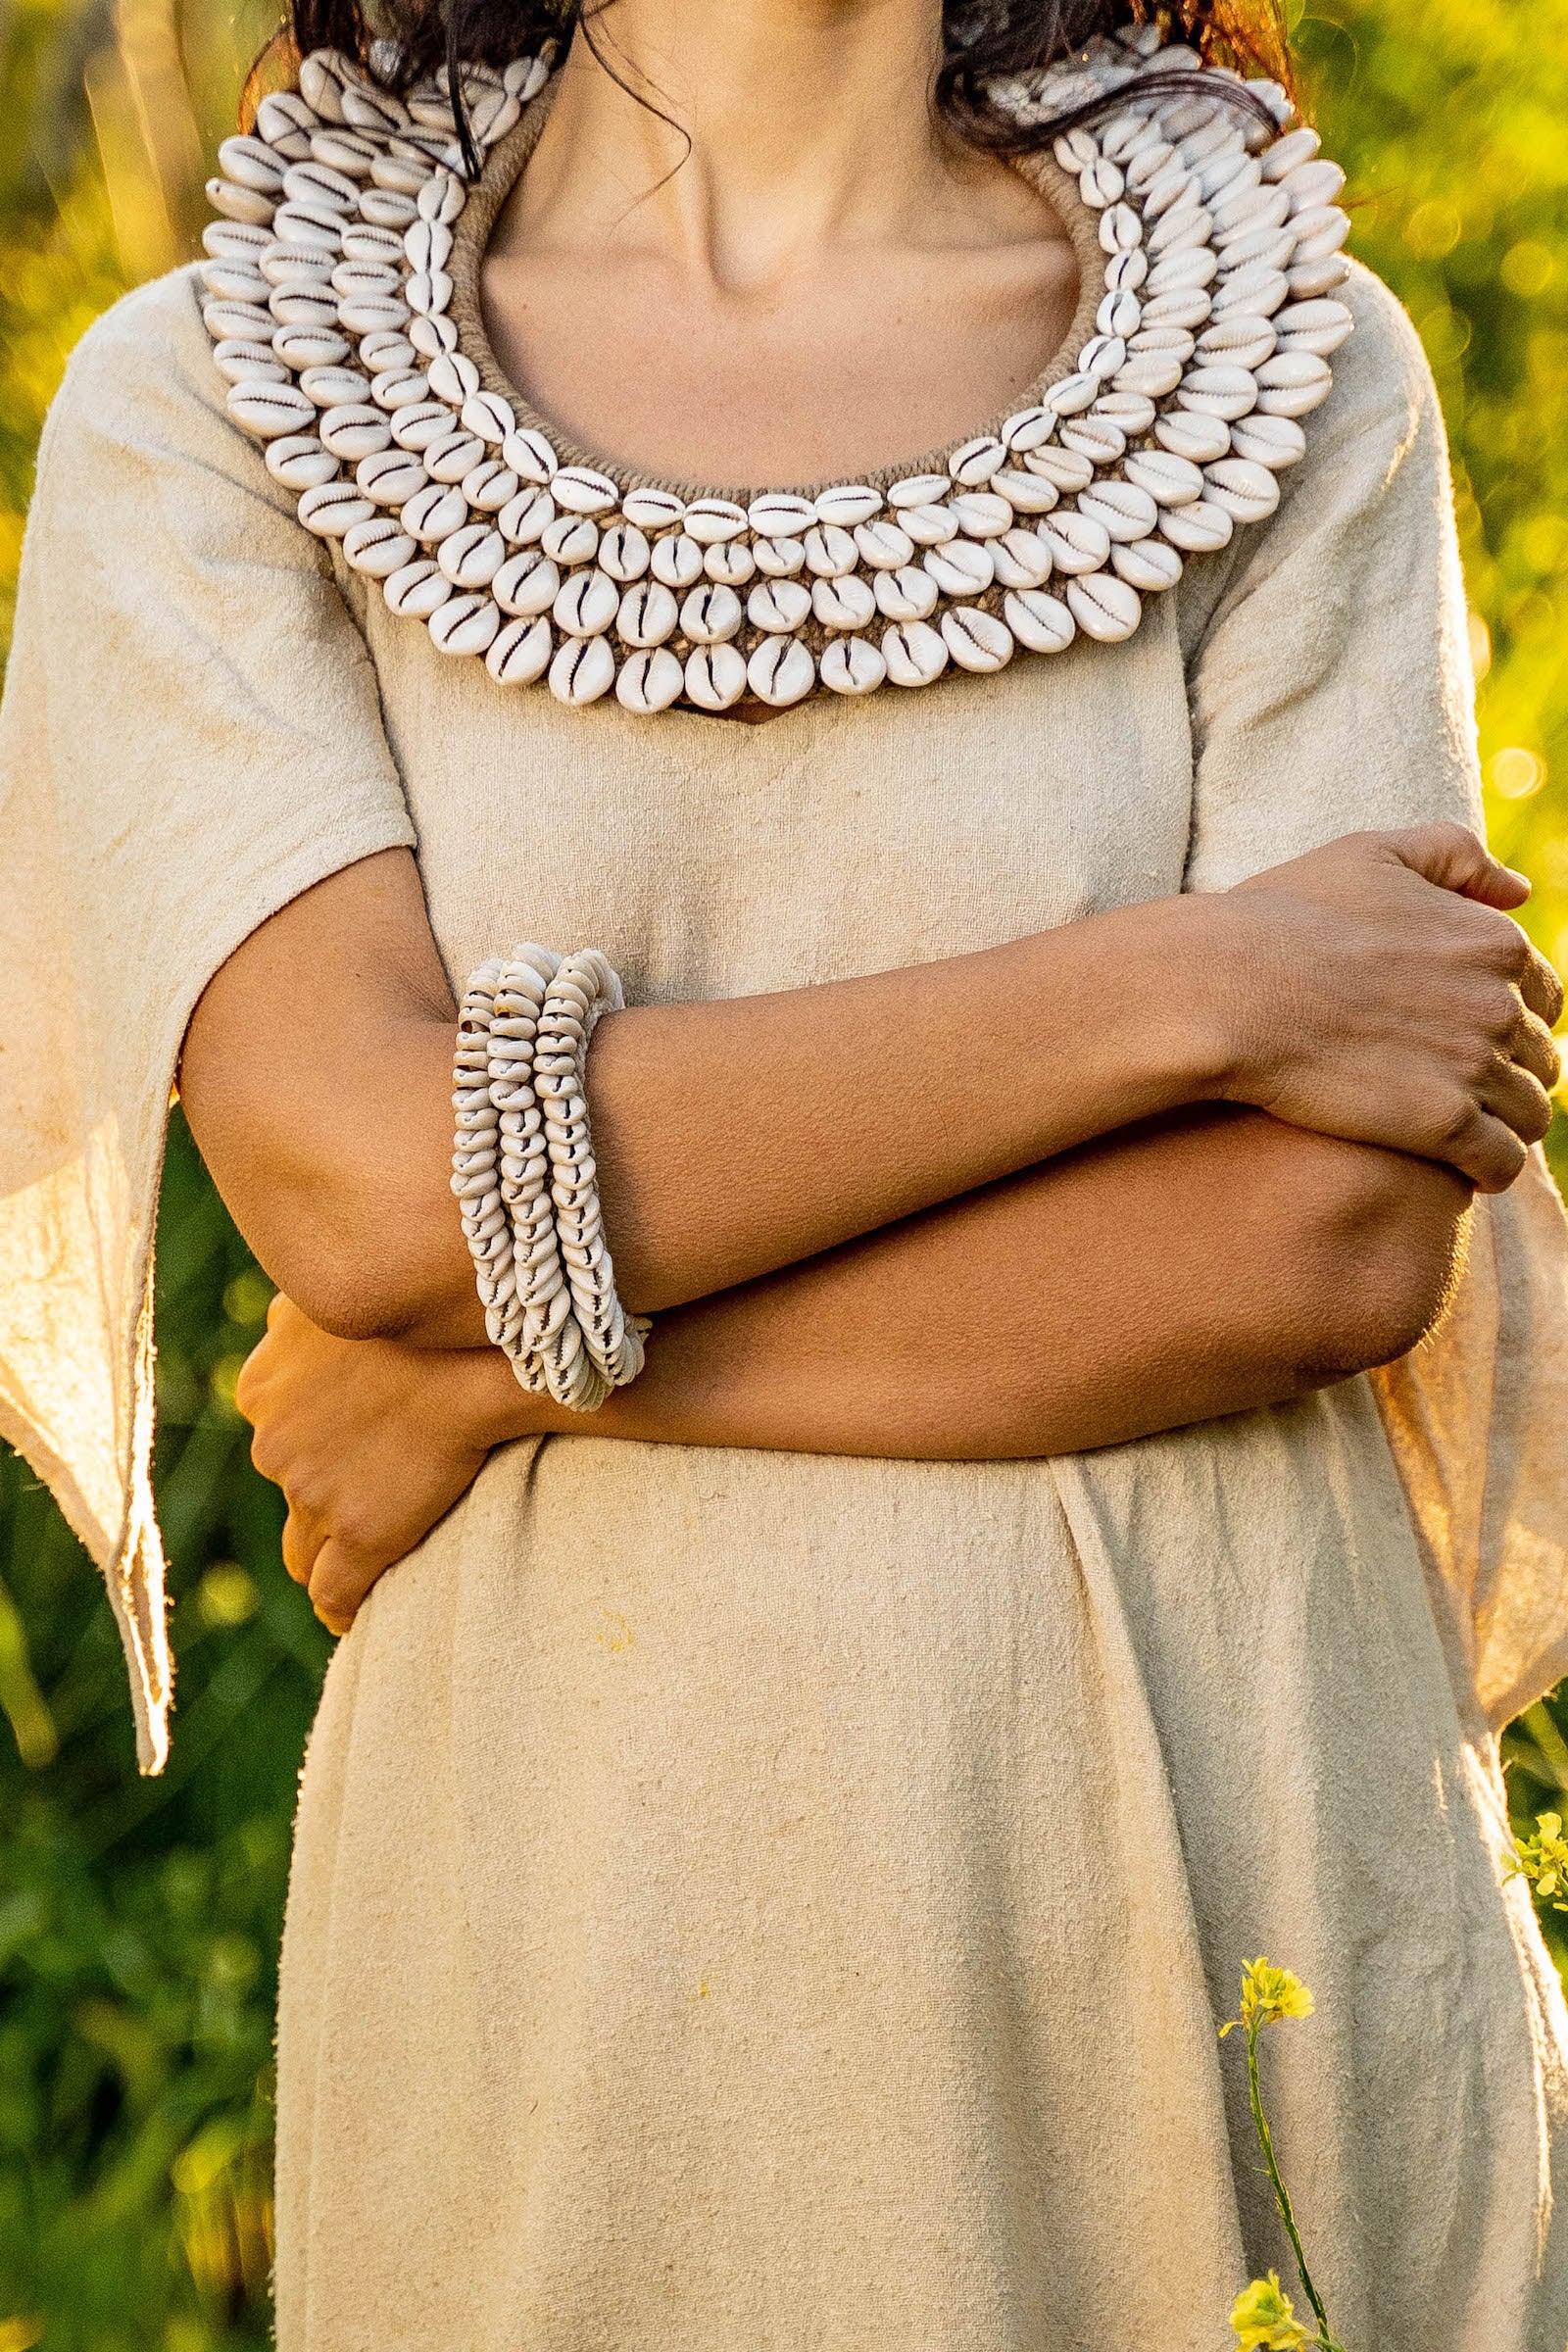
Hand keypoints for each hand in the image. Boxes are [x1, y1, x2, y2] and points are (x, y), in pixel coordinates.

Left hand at [234, 1296, 502, 1633]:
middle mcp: (274, 1443)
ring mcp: (312, 1492)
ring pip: (302, 1548)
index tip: (344, 1456)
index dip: (311, 1450)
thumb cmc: (422, 1304)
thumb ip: (300, 1314)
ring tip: (358, 1565)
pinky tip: (354, 1617)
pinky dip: (342, 1609)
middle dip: (321, 1500)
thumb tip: (282, 1317)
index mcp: (262, 1386)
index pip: (274, 1434)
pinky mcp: (360, 1534)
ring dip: (327, 1555)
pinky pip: (335, 1593)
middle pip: (289, 1491)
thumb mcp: (335, 1289)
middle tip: (368, 1502)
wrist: (481, 1344)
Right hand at [1209, 823, 1561, 1191]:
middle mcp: (1499, 1002)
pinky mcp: (1442, 1123)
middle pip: (1539, 1058)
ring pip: (1529, 1114)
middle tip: (1459, 1093)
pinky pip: (1500, 1162)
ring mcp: (1474, 1065)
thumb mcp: (1373, 853)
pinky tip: (1465, 1174)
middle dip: (1509, 1076)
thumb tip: (1519, 891)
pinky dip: (1491, 1171)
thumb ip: (1454, 854)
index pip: (1543, 996)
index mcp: (1494, 941)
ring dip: (1505, 1128)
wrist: (1229, 987)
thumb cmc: (1287, 918)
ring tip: (1465, 1139)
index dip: (1510, 1019)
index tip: (1468, 1039)